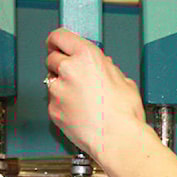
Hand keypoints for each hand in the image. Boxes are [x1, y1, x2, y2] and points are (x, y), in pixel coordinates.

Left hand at [45, 28, 145, 161]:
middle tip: (76, 74)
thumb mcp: (124, 81)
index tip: (59, 44)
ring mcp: (58, 91)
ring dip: (62, 85)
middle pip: (52, 58)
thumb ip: (107, 69)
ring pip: (52, 81)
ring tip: (82, 98)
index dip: (58, 41)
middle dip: (62, 64)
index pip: (59, 36)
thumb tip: (103, 67)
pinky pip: (53, 101)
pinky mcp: (53, 109)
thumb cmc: (124, 113)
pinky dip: (63, 104)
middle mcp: (68, 70)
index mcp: (87, 57)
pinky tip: (79, 111)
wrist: (118, 139)